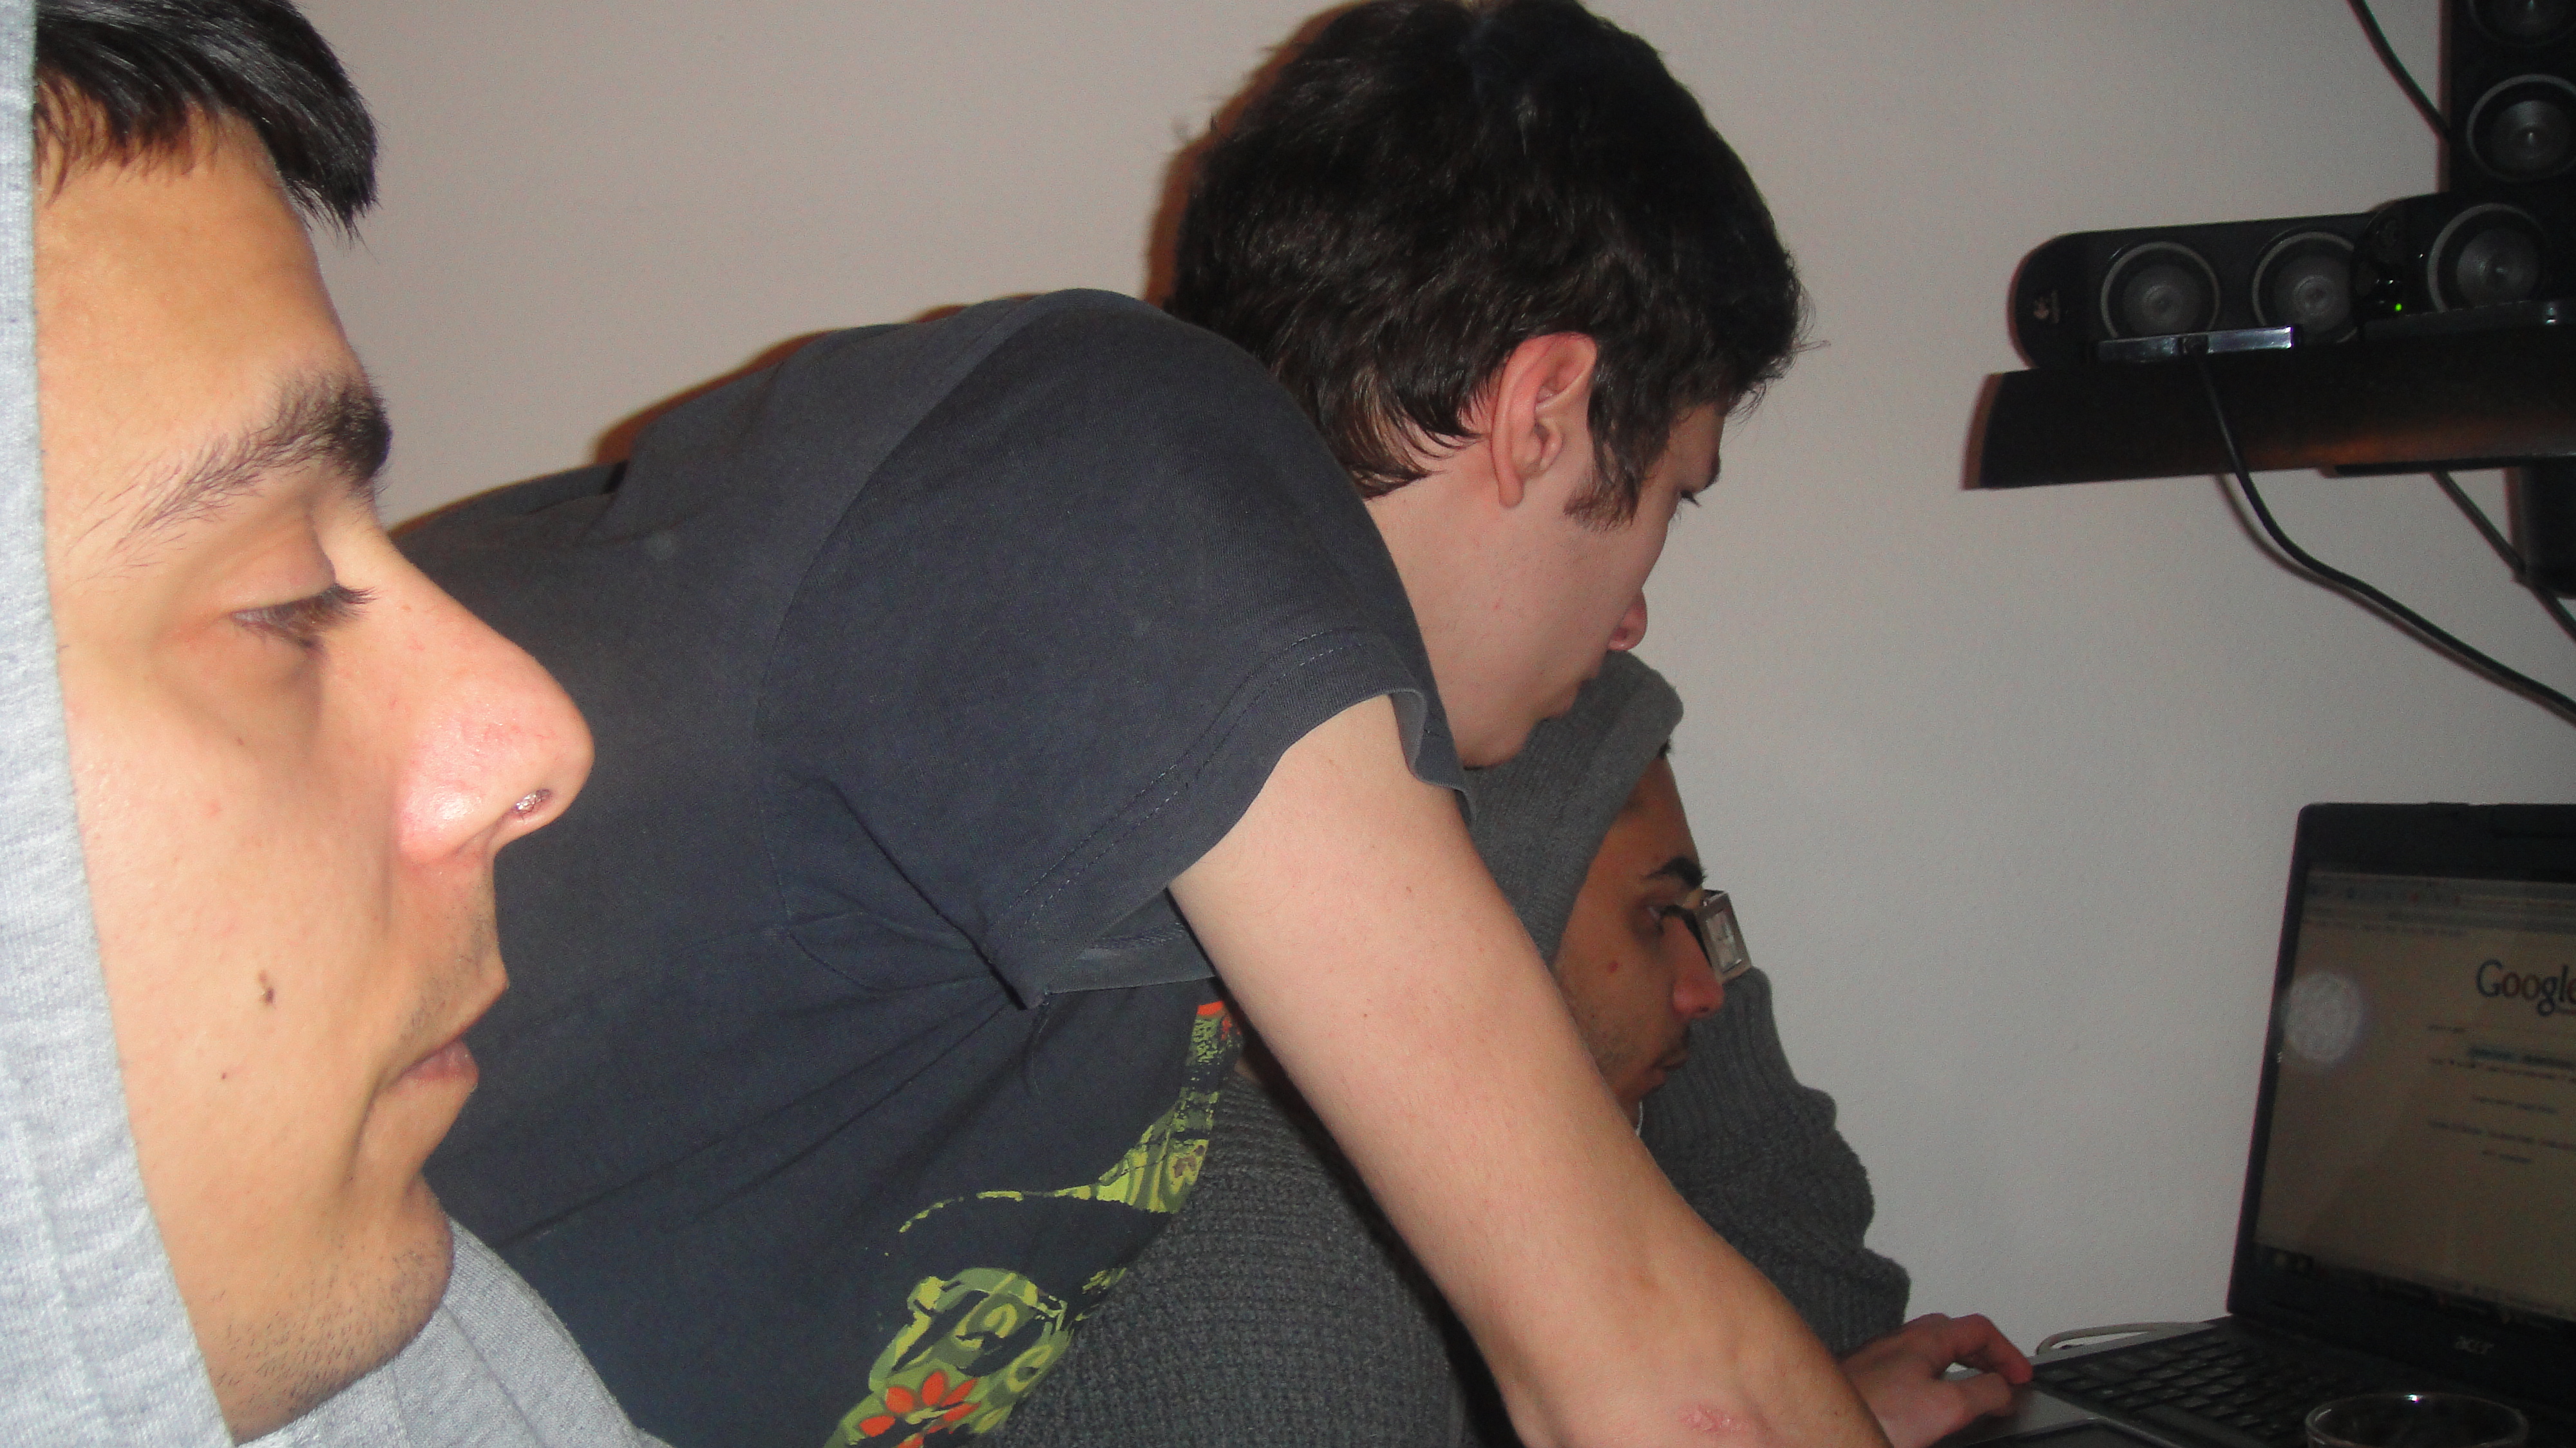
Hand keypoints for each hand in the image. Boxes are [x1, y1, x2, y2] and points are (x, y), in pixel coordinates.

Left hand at [1840, 1313, 2033, 1447]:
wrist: (1821, 1426)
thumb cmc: (1872, 1412)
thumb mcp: (1947, 1406)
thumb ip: (1985, 1393)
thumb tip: (2006, 1389)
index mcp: (1923, 1339)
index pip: (1979, 1328)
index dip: (2009, 1352)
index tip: (2023, 1378)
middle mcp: (1899, 1342)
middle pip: (1954, 1334)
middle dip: (1985, 1355)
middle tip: (2003, 1381)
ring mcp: (1880, 1359)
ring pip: (1930, 1353)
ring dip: (1959, 1368)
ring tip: (1974, 1393)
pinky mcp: (1868, 1381)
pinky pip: (1911, 1372)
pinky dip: (1935, 1382)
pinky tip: (1932, 1403)